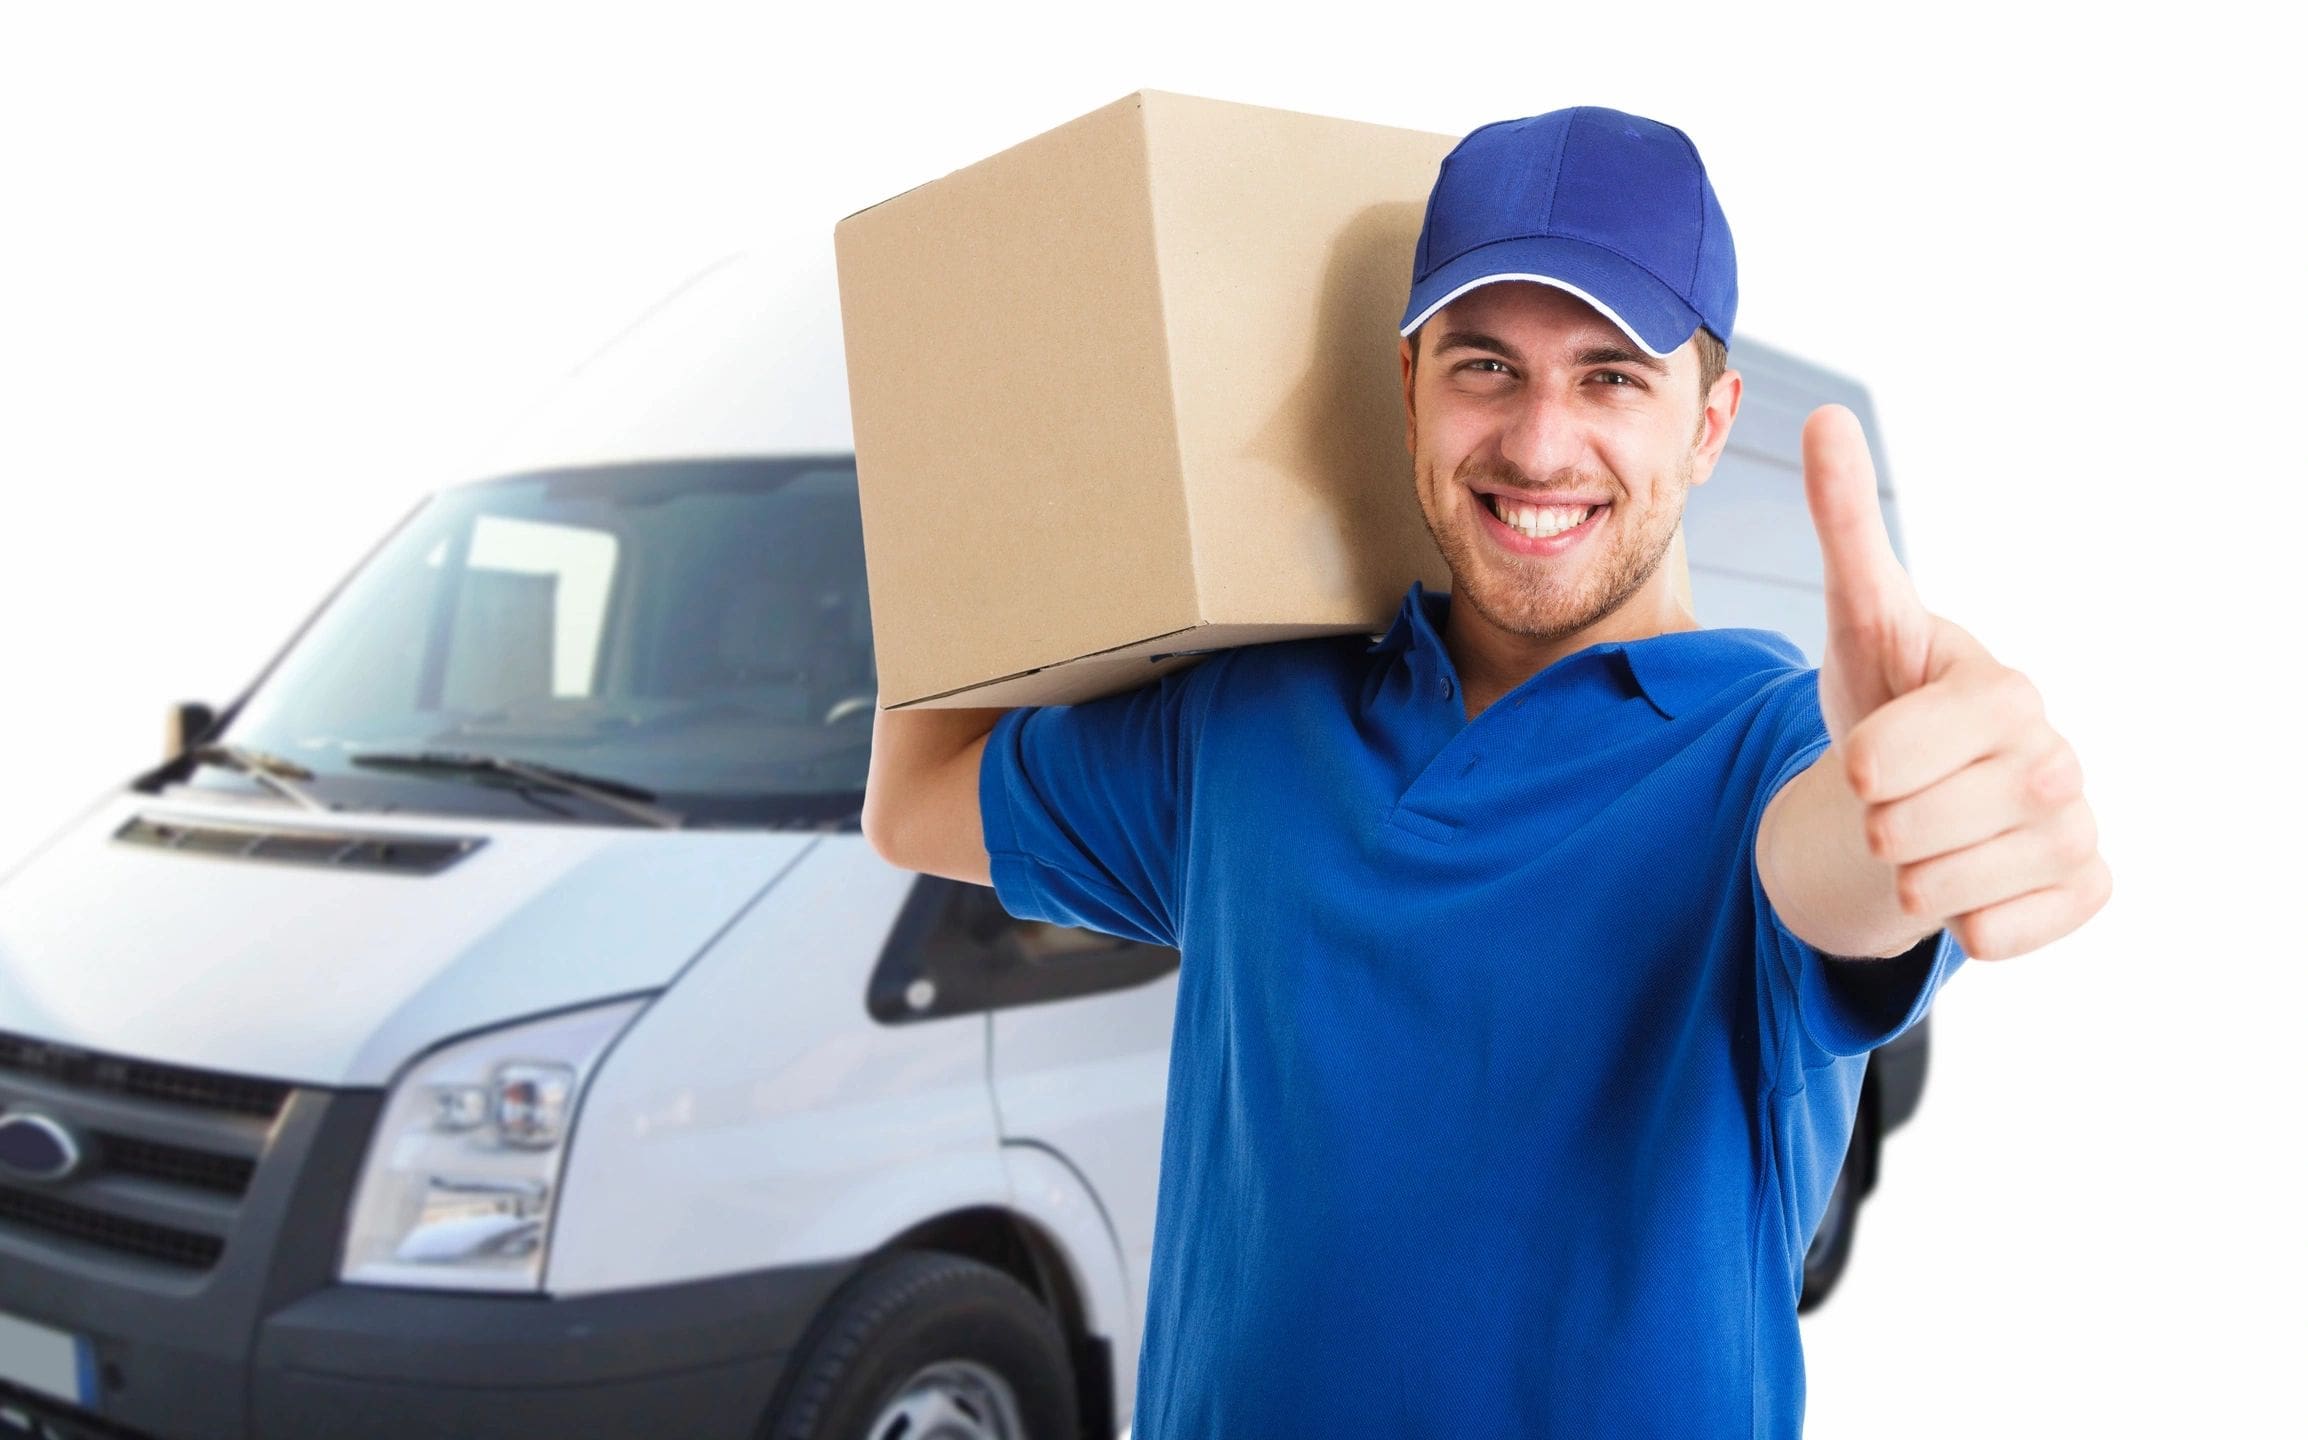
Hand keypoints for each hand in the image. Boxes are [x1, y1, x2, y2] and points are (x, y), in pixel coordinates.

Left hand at [1802, 404, 2110, 959]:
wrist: (1926, 781)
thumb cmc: (1889, 692)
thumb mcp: (1860, 617)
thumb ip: (1845, 525)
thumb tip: (1826, 417)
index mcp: (2001, 692)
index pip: (1881, 763)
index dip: (1856, 766)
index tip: (1870, 751)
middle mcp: (2054, 758)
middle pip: (1904, 832)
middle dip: (1874, 824)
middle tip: (1894, 799)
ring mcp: (2075, 827)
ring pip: (1940, 891)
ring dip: (1907, 874)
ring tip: (1924, 833)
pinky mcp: (2083, 890)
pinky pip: (1994, 937)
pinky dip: (1963, 921)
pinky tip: (1968, 878)